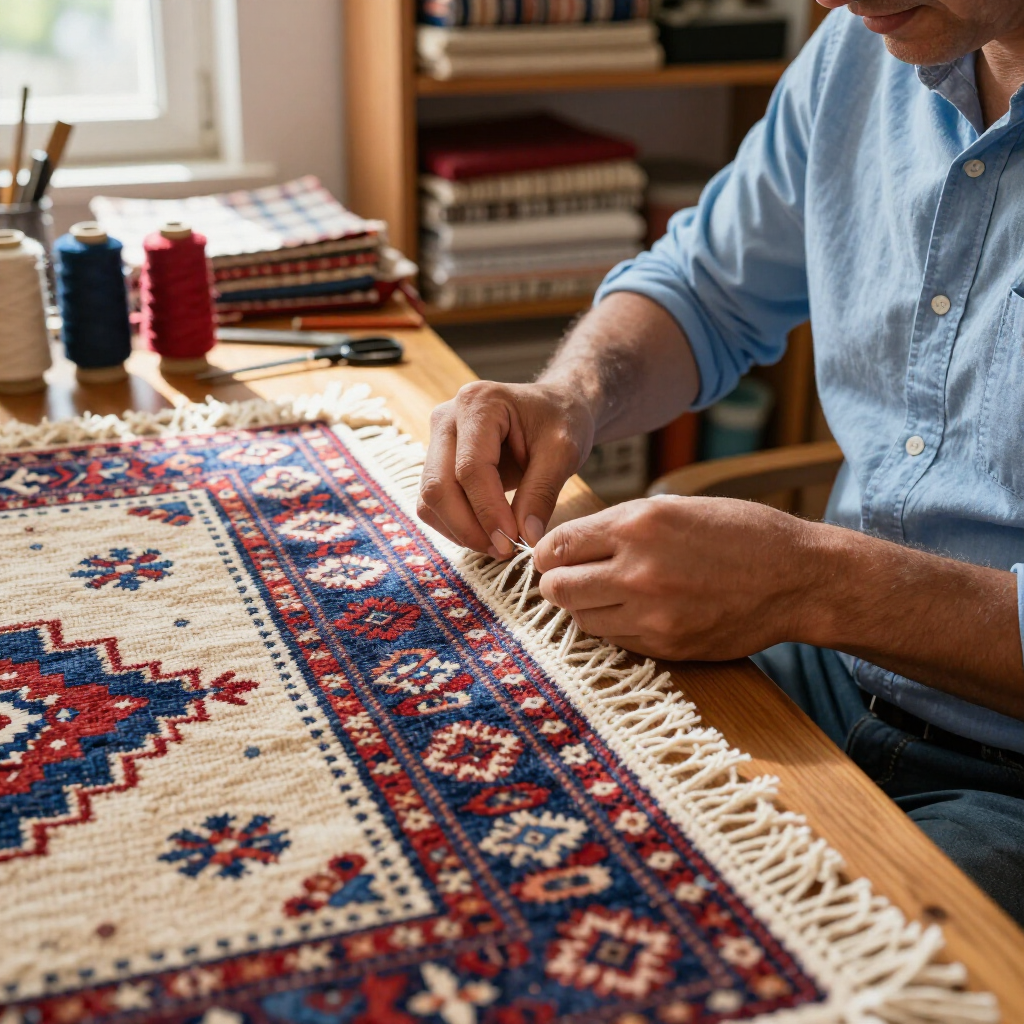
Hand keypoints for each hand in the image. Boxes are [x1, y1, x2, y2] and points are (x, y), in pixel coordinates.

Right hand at [418, 380, 595, 555]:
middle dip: (468, 527)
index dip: (488, 511)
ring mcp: (437, 439)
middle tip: (503, 550)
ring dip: (460, 531)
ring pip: (430, 499)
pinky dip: (455, 526)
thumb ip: (542, 492)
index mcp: (478, 403)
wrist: (554, 408)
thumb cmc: (561, 420)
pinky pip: (432, 503)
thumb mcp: (563, 452)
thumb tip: (525, 538)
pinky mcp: (436, 462)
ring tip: (498, 544)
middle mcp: (447, 418)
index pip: (470, 469)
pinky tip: (486, 533)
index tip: (511, 543)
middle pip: (439, 486)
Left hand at [533, 495, 814, 660]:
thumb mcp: (676, 507)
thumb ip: (619, 525)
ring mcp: (652, 612)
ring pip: (581, 619)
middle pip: (557, 589)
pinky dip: (616, 627)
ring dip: (585, 608)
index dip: (546, 554)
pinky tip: (637, 611)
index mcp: (638, 524)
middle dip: (555, 584)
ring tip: (608, 594)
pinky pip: (615, 640)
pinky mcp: (666, 645)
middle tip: (569, 580)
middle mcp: (638, 569)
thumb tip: (568, 544)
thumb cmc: (739, 533)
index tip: (550, 557)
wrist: (797, 578)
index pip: (557, 546)